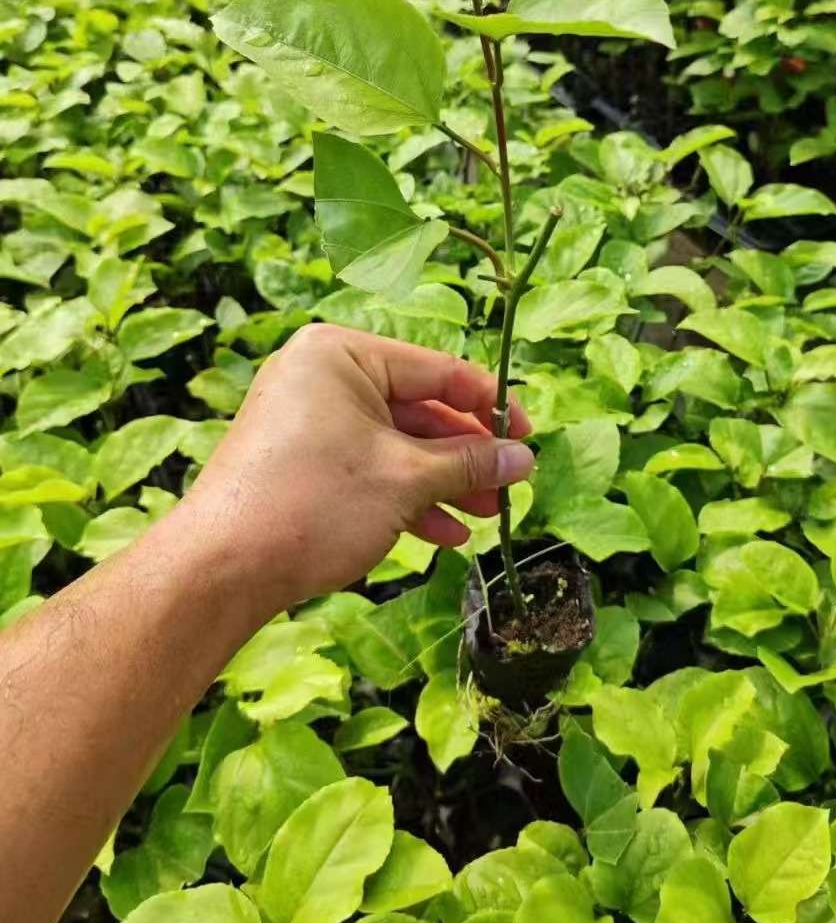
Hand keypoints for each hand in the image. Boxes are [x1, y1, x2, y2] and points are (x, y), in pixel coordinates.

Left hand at [174, 325, 534, 611]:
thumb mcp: (405, 479)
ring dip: (443, 481)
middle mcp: (322, 376)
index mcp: (342, 353)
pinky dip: (406, 496)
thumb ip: (469, 463)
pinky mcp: (301, 462)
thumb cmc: (314, 503)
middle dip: (466, 455)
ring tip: (486, 516)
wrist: (220, 569)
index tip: (528, 439)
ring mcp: (309, 421)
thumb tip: (523, 457)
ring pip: (396, 444)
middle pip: (418, 409)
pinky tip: (444, 534)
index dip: (490, 406)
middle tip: (509, 488)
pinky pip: (368, 467)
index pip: (438, 369)